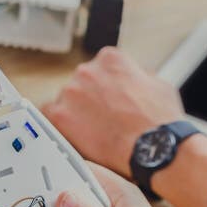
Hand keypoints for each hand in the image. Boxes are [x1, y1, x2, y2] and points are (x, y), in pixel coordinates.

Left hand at [42, 47, 182, 179]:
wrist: (153, 147)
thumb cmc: (160, 122)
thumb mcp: (158, 85)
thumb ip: (138, 77)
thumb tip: (136, 78)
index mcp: (110, 59)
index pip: (97, 69)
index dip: (102, 89)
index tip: (105, 102)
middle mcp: (87, 71)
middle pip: (78, 86)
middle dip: (86, 103)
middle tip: (98, 122)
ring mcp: (71, 92)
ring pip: (63, 102)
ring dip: (72, 116)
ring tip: (90, 134)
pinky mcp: (59, 115)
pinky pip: (46, 119)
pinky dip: (56, 128)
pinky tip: (70, 138)